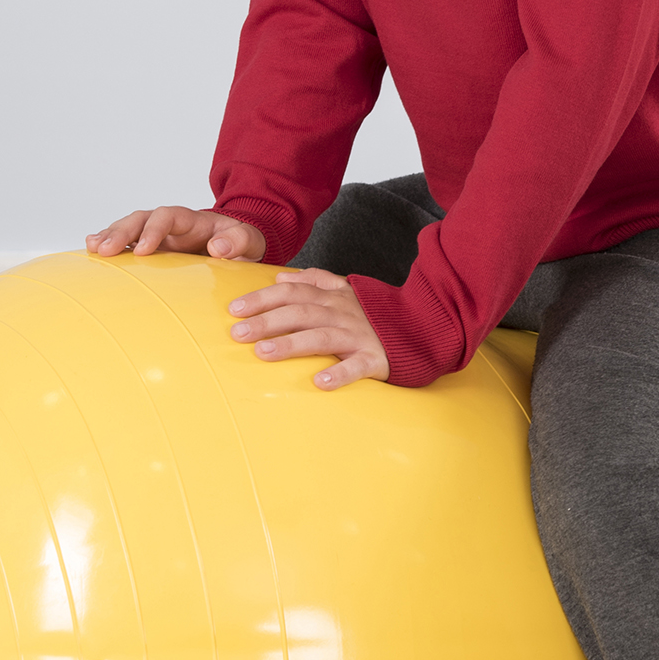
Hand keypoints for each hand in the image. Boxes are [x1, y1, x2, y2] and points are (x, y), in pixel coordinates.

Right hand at [87, 206, 266, 261]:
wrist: (237, 246)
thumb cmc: (241, 243)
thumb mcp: (250, 242)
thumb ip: (239, 241)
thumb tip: (218, 248)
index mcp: (192, 220)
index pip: (168, 216)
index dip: (154, 230)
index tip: (144, 250)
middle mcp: (170, 225)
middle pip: (141, 219)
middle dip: (122, 232)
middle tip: (106, 249)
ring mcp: (157, 236)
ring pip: (129, 228)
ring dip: (110, 236)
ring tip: (92, 249)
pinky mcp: (150, 249)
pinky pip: (126, 243)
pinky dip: (109, 244)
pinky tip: (90, 251)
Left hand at [228, 268, 390, 389]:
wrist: (423, 324)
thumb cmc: (375, 312)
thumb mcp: (346, 289)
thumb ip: (315, 280)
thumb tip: (281, 277)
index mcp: (332, 297)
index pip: (292, 291)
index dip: (263, 298)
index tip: (235, 309)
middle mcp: (342, 313)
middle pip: (300, 312)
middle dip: (268, 321)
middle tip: (238, 333)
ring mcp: (359, 336)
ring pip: (321, 337)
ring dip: (292, 344)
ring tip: (263, 353)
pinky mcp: (376, 358)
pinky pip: (357, 366)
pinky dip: (340, 373)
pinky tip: (321, 383)